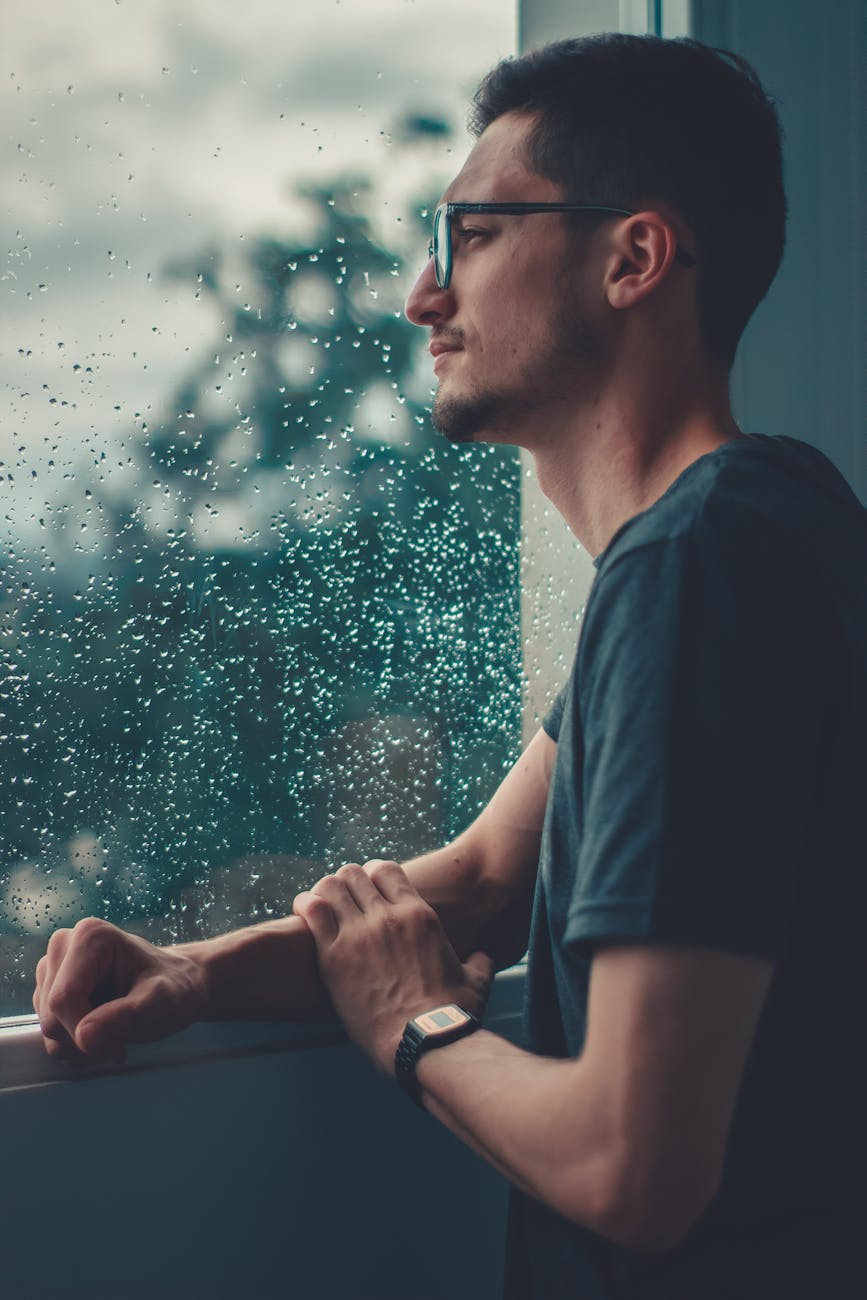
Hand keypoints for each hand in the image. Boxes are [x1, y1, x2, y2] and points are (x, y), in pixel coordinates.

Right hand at [33, 917, 208, 1063]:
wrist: (177, 986)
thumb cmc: (174, 987)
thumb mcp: (161, 1002)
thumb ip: (126, 1017)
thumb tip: (85, 1036)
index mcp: (91, 936)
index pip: (63, 999)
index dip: (85, 1032)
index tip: (118, 1046)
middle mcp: (65, 945)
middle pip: (52, 1017)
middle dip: (84, 1039)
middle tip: (121, 1039)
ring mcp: (55, 968)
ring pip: (48, 1028)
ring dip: (80, 1043)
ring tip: (114, 1030)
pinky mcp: (51, 988)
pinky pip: (49, 1032)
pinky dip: (74, 1044)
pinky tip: (101, 1031)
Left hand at [293, 859, 493, 1073]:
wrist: (425, 1042)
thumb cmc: (452, 1015)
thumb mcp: (475, 981)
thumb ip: (478, 962)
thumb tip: (484, 958)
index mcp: (419, 915)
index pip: (386, 869)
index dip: (373, 875)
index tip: (367, 888)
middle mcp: (388, 916)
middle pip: (354, 873)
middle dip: (345, 883)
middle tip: (342, 901)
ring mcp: (359, 933)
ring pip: (330, 885)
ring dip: (323, 891)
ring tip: (320, 906)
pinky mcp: (334, 957)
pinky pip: (312, 911)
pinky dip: (305, 906)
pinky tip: (305, 913)